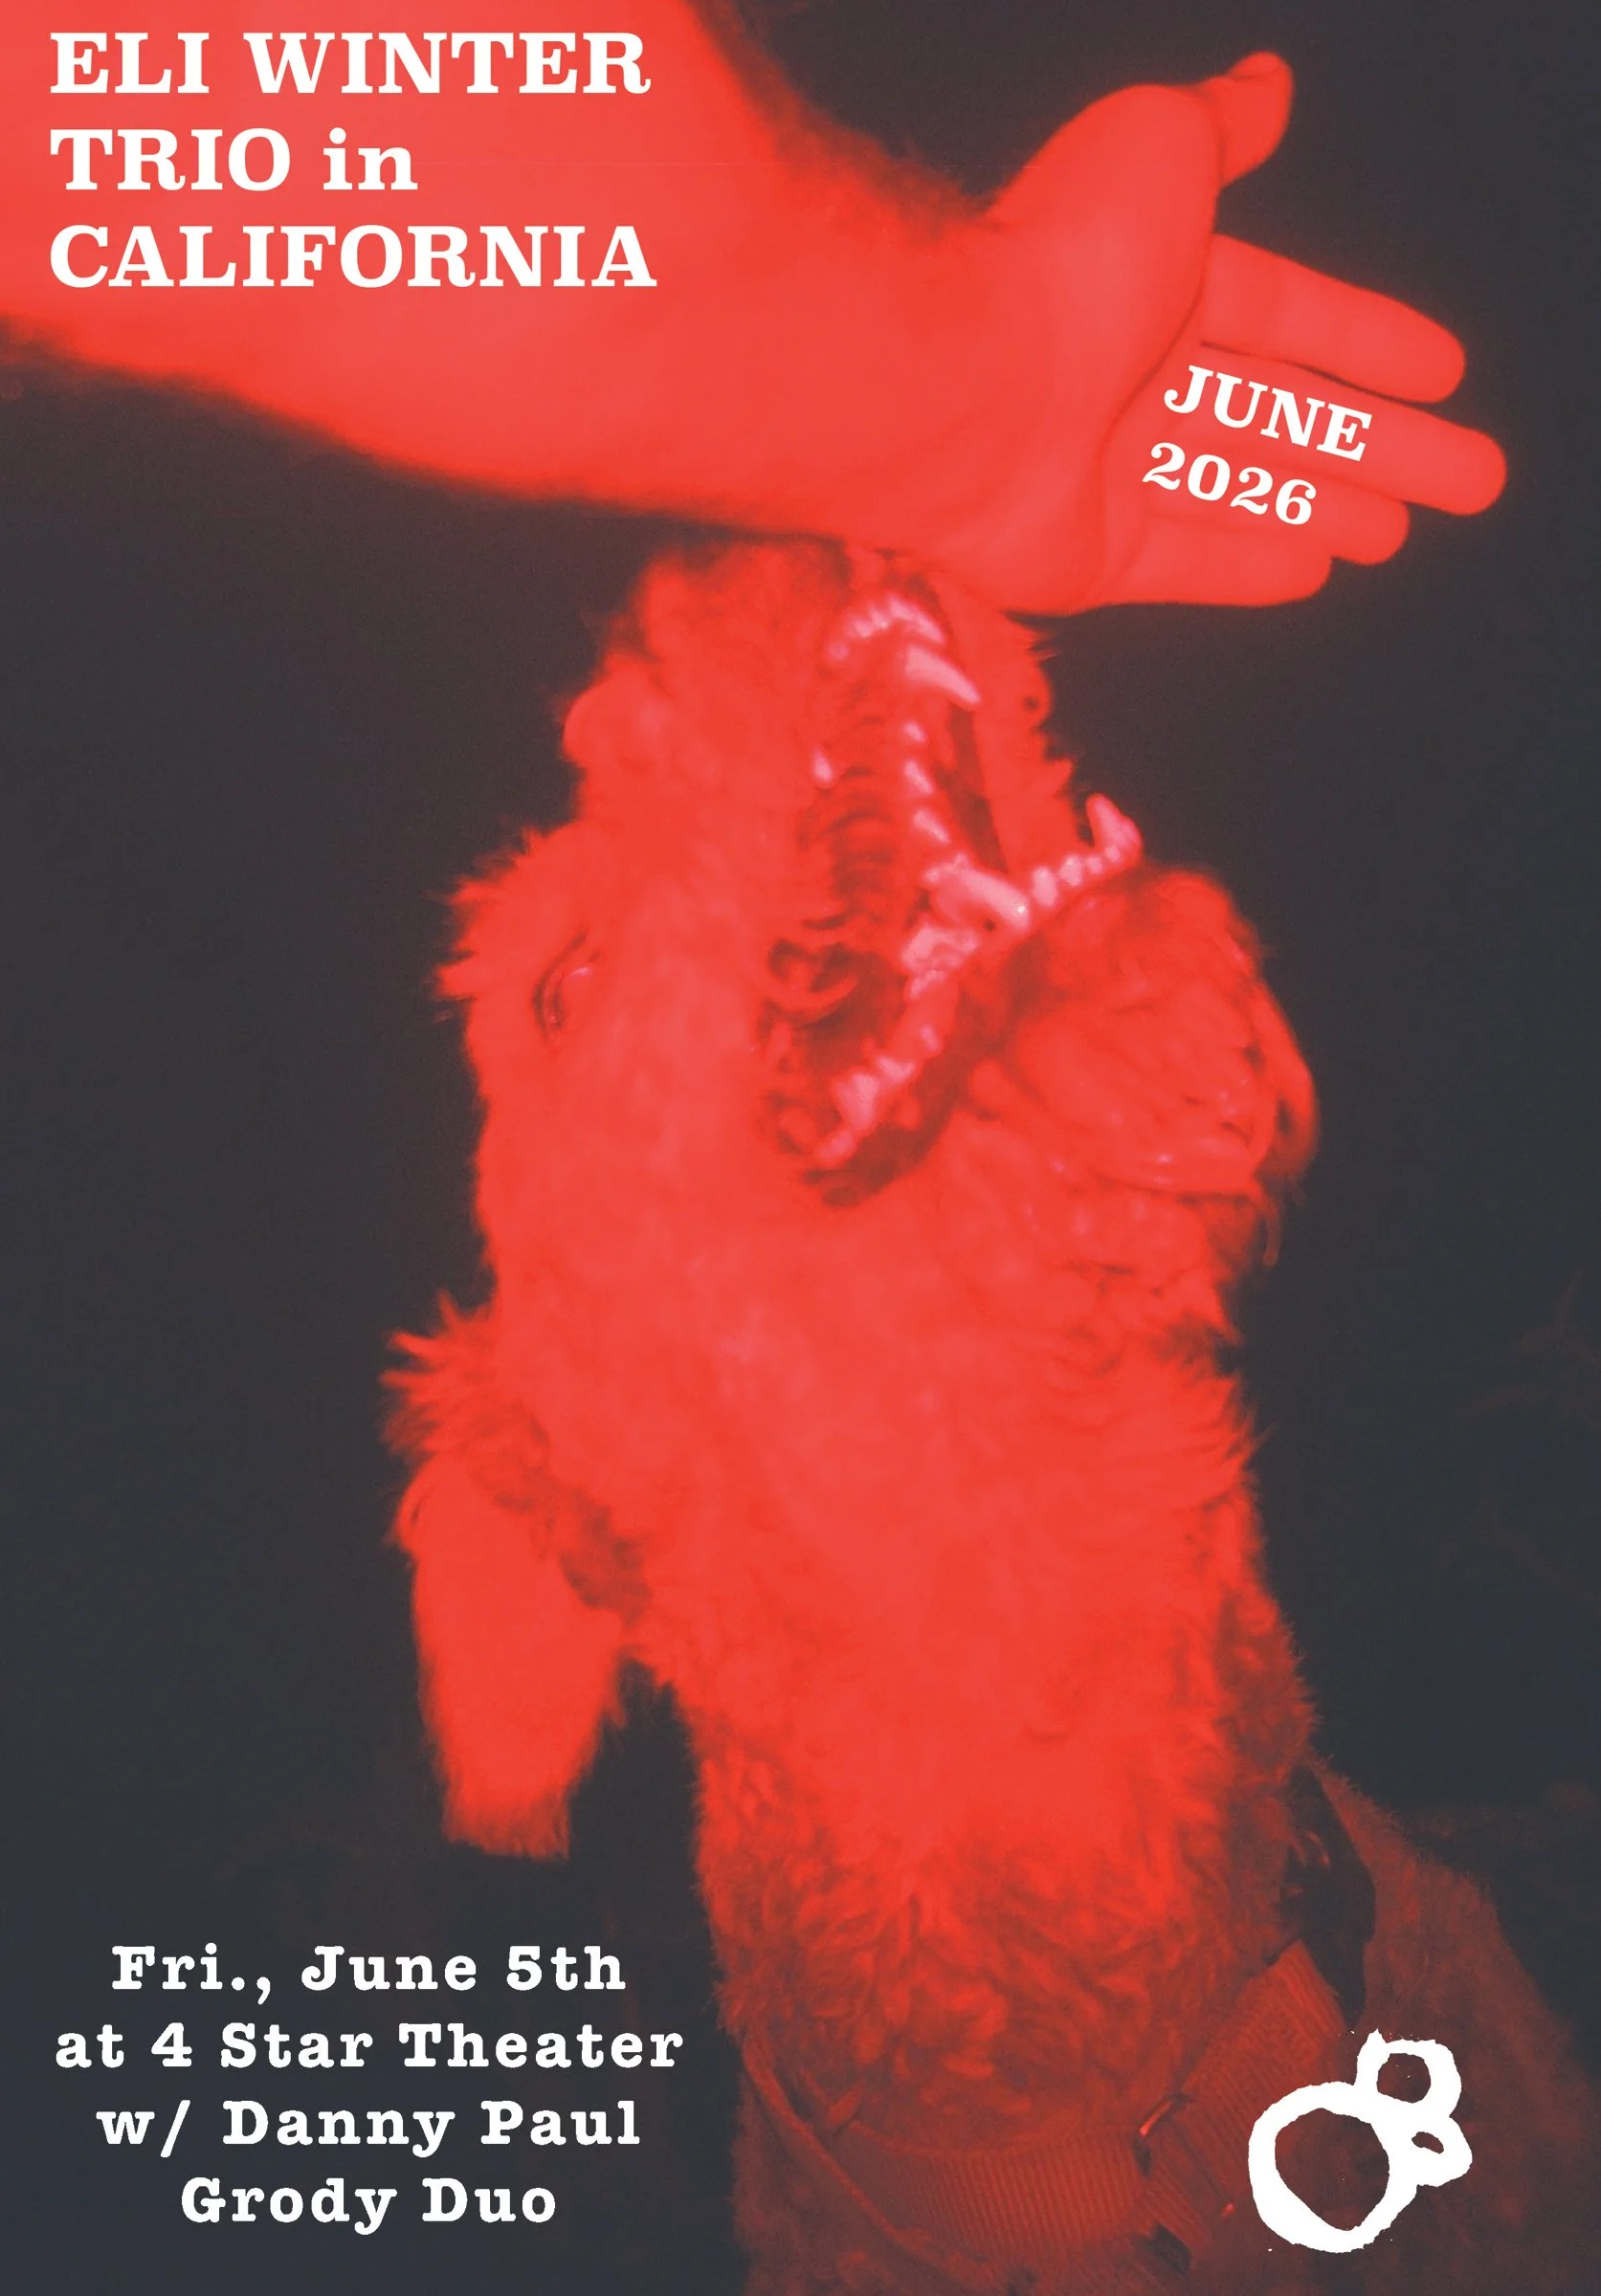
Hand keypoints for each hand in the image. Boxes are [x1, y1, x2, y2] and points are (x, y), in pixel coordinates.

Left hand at [924, 55, 1504, 610]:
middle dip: (1383, 446)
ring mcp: (1108, 474)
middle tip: (1470, 478)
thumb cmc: (1068, 257)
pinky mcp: (1084, 558)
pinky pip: (1183, 563)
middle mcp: (1135, 378)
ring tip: (1401, 531)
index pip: (1291, 311)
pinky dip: (1249, 566)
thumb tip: (1272, 80)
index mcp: (1161, 281)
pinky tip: (1317, 571)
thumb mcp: (1162, 146)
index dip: (1370, 340)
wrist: (965, 380)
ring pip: (1244, 494)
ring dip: (1327, 508)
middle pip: (1285, 417)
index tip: (1446, 370)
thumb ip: (1223, 124)